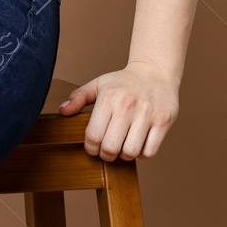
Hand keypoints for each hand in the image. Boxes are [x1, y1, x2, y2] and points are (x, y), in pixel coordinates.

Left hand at [57, 64, 178, 160]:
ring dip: (124, 155)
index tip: (93, 147)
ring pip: (130, 152)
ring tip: (124, 146)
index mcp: (109, 97)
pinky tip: (139, 143)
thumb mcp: (99, 84)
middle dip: (106, 155)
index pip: (93, 135)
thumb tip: (63, 111)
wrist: (155, 71)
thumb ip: (79, 97)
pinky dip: (142, 153)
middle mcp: (127, 105)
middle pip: (110, 147)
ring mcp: (147, 114)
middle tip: (107, 150)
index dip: (90, 148)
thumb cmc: (124, 82)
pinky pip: (149, 151)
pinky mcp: (163, 121)